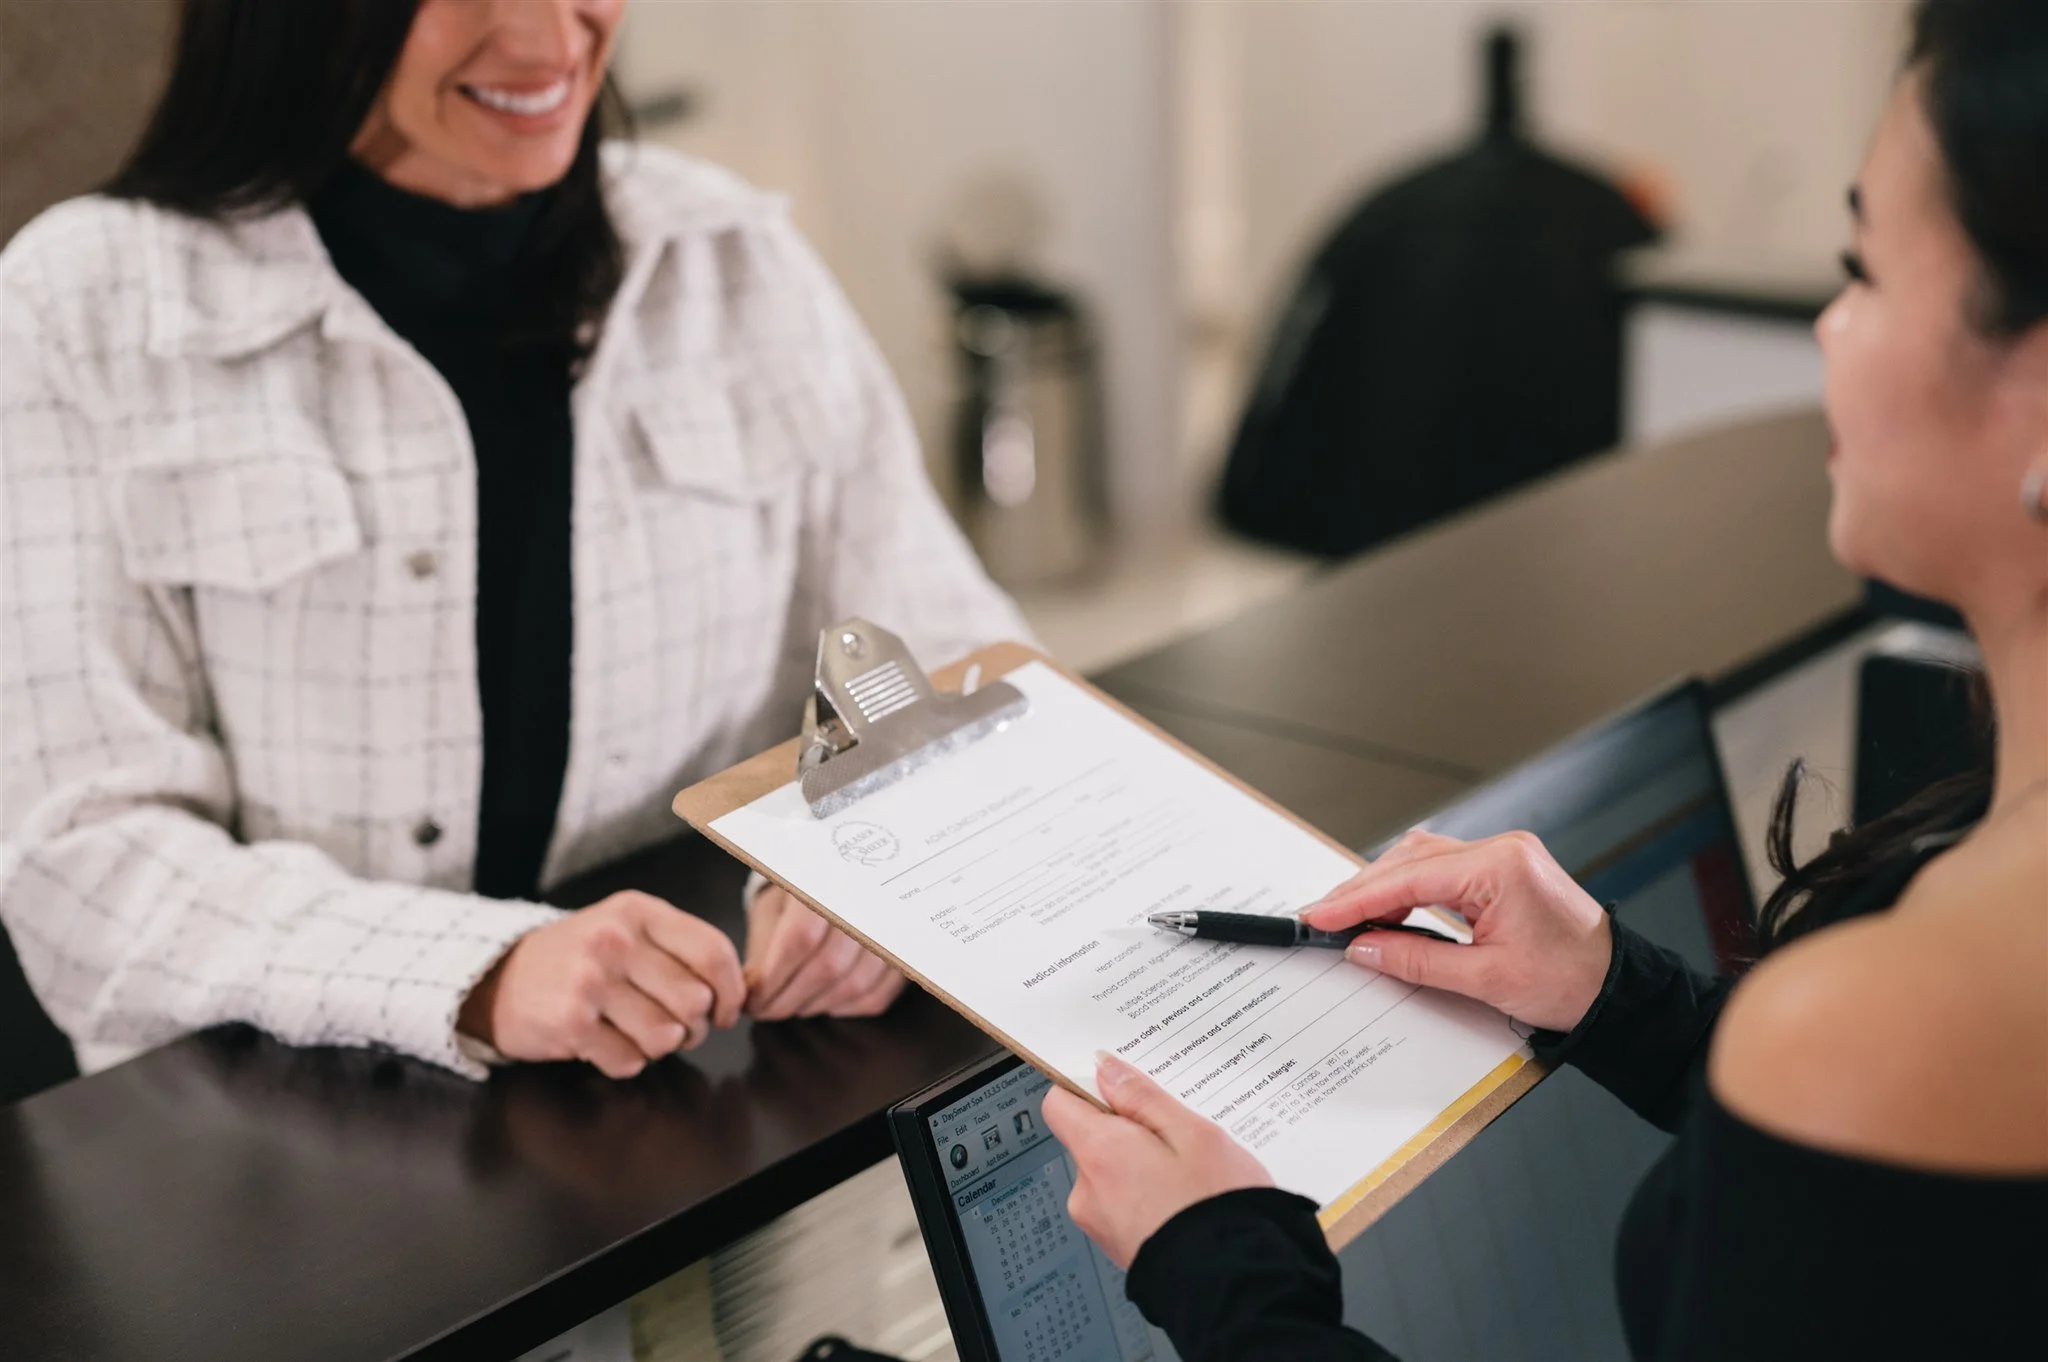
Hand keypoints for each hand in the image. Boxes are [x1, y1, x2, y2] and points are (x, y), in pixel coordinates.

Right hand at [458, 890, 743, 1077]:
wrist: (496, 979)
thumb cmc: (576, 959)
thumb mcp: (626, 930)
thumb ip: (678, 949)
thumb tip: (733, 994)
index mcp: (638, 911)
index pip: (713, 951)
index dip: (731, 991)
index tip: (726, 1011)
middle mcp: (615, 940)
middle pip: (694, 1000)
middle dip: (694, 1026)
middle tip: (676, 1027)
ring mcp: (590, 981)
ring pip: (665, 1036)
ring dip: (659, 1047)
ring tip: (637, 1034)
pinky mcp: (570, 1022)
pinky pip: (629, 1060)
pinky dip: (625, 1061)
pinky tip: (606, 1044)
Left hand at [743, 885, 905, 1020]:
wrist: (840, 878)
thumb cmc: (799, 896)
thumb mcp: (773, 909)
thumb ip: (762, 951)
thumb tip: (752, 995)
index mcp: (825, 879)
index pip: (801, 937)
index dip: (774, 978)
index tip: (754, 1000)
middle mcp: (865, 898)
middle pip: (828, 966)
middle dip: (790, 999)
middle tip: (768, 1010)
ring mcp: (891, 925)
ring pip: (854, 984)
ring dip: (816, 1005)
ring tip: (793, 1004)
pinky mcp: (905, 952)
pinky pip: (877, 995)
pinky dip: (845, 1008)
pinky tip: (825, 1001)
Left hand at [1040, 1052, 1274, 1269]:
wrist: (1236, 1283)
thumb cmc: (1217, 1208)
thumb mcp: (1193, 1133)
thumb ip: (1143, 1098)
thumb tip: (1106, 1070)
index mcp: (1099, 1154)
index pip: (1059, 1104)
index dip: (1086, 1087)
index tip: (1120, 1085)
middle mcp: (1088, 1191)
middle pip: (1090, 1139)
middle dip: (1129, 1130)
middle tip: (1177, 1133)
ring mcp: (1101, 1224)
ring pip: (1111, 1173)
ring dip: (1142, 1164)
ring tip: (1189, 1171)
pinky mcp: (1119, 1246)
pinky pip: (1124, 1203)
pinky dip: (1148, 1194)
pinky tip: (1184, 1197)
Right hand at [1302, 829, 1611, 1032]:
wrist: (1620, 989)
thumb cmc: (1570, 984)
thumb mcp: (1484, 980)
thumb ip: (1415, 960)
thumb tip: (1364, 949)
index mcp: (1500, 867)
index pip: (1409, 878)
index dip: (1358, 899)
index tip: (1320, 916)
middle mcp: (1502, 849)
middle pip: (1411, 858)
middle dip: (1363, 889)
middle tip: (1324, 918)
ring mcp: (1505, 855)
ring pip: (1423, 858)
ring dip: (1385, 885)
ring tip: (1350, 917)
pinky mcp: (1505, 868)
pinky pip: (1444, 867)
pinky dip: (1412, 886)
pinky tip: (1391, 909)